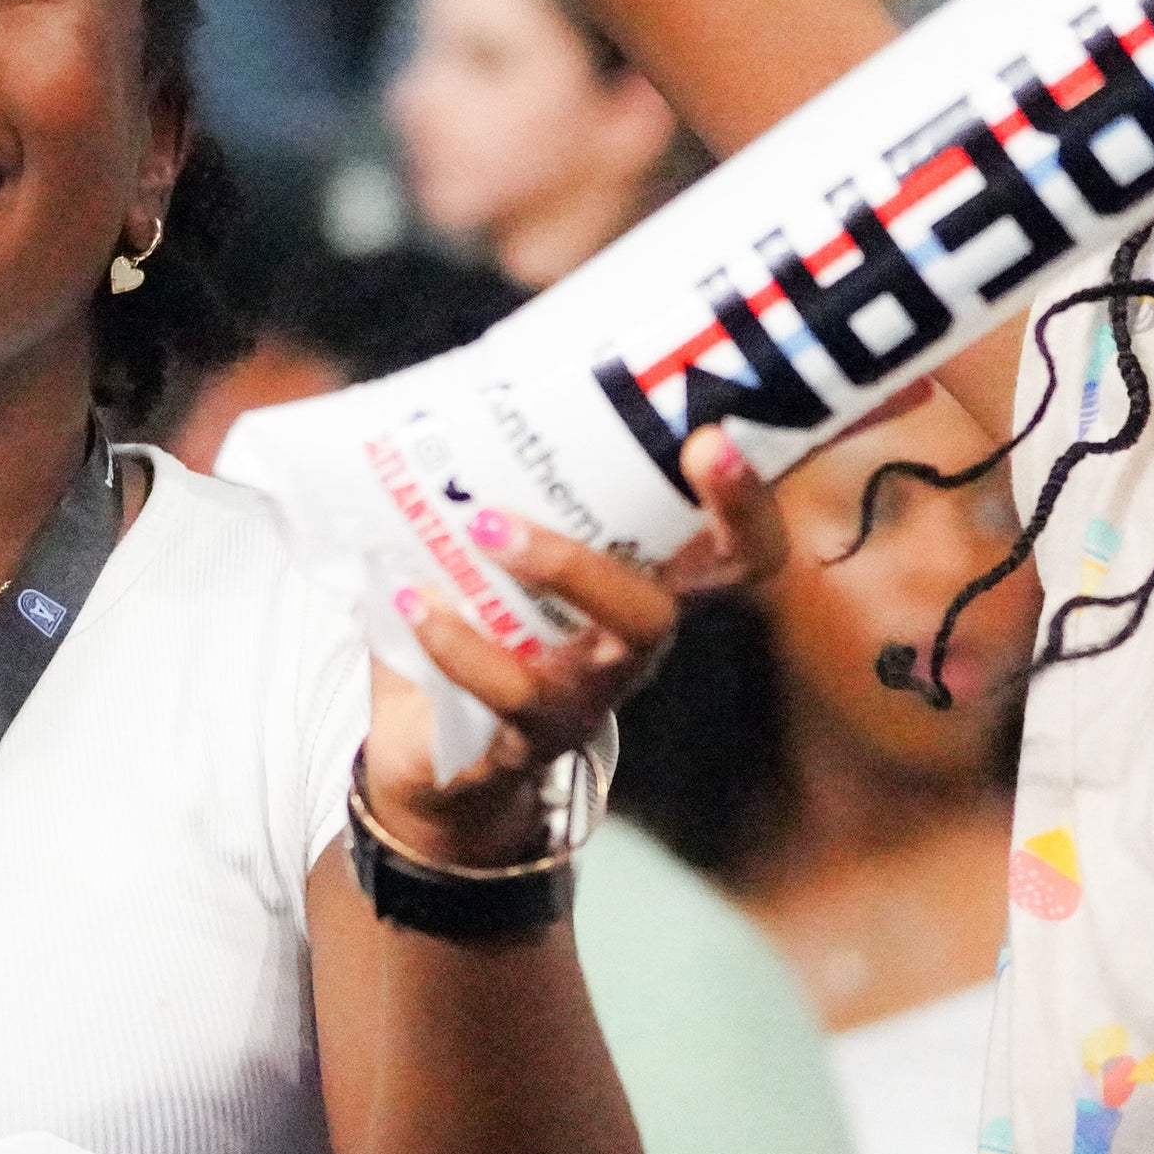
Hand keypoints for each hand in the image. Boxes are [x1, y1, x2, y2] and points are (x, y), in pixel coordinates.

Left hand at [356, 434, 786, 868]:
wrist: (429, 760)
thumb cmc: (472, 635)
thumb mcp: (489, 555)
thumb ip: (489, 488)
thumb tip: (451, 393)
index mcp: (636, 585)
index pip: (728, 550)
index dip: (742, 503)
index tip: (712, 437)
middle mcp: (630, 644)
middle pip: (701, 588)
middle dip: (701, 521)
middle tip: (679, 451)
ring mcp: (590, 696)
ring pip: (619, 642)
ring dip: (559, 567)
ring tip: (484, 522)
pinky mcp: (531, 738)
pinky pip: (513, 694)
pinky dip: (459, 642)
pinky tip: (411, 598)